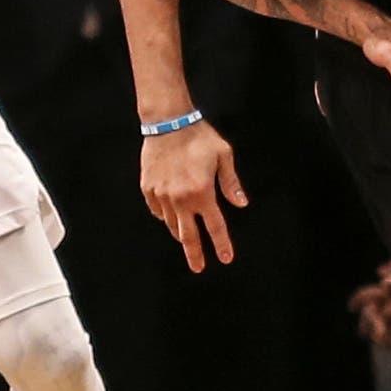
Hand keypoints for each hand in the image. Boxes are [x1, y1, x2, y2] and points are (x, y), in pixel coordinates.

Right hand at [140, 118, 247, 271]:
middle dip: (194, 254)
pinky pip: (157, 211)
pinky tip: (170, 215)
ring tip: (186, 240)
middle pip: (188, 235)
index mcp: (202, 193)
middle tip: (198, 268)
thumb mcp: (223, 155)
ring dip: (180, 234)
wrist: (167, 122)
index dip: (221, 244)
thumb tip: (241, 204)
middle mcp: (181, 199)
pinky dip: (165, 216)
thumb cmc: (198, 136)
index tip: (225, 258)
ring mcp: (162, 195)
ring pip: (172, 224)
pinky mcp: (148, 188)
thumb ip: (231, 182)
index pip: (215, 226)